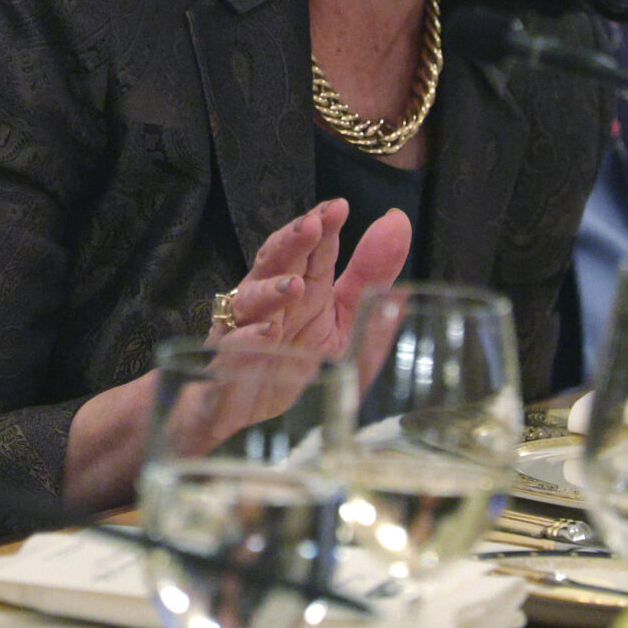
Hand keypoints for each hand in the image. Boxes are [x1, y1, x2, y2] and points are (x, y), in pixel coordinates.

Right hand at [208, 199, 412, 360]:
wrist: (253, 420)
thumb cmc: (299, 364)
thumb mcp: (348, 323)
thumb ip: (372, 276)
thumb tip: (398, 220)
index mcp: (304, 288)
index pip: (311, 248)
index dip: (321, 225)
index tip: (338, 207)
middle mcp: (272, 302)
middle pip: (276, 262)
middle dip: (292, 242)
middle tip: (312, 225)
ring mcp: (246, 330)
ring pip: (250, 300)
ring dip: (270, 291)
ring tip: (294, 285)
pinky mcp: (229, 366)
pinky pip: (234, 348)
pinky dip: (249, 339)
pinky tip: (268, 332)